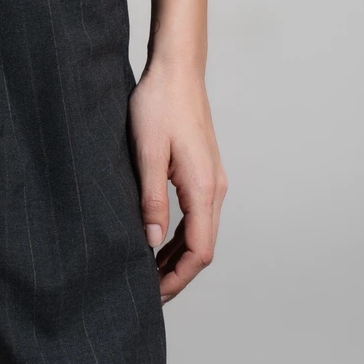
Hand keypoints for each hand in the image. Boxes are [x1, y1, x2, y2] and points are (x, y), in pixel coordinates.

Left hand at [128, 60, 227, 302]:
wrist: (177, 69)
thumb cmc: (159, 104)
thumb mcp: (147, 151)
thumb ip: (151, 198)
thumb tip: (150, 242)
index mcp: (203, 189)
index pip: (199, 252)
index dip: (177, 278)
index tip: (153, 294)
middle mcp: (215, 189)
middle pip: (203, 248)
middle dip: (177, 274)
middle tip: (147, 291)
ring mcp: (213, 180)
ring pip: (201, 232)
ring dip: (178, 256)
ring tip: (149, 272)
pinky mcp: (205, 171)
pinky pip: (197, 214)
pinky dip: (180, 234)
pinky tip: (159, 240)